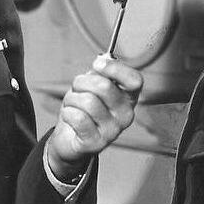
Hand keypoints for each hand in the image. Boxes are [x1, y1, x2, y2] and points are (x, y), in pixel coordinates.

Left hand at [47, 55, 142, 179]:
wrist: (70, 139)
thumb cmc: (83, 109)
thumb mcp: (92, 86)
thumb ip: (100, 73)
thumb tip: (103, 60)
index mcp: (128, 99)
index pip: (134, 80)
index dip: (115, 68)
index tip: (96, 65)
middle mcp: (126, 116)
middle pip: (104, 87)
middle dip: (82, 82)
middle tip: (76, 89)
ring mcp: (113, 131)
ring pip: (88, 102)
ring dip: (72, 99)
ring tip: (72, 105)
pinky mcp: (96, 143)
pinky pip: (78, 118)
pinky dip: (68, 113)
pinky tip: (70, 117)